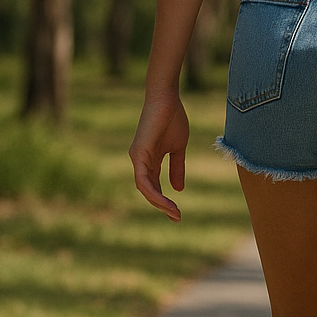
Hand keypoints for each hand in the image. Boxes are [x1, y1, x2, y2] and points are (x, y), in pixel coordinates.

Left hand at [129, 92, 189, 221]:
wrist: (167, 99)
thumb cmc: (172, 119)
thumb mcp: (178, 148)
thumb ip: (177, 167)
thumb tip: (178, 189)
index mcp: (149, 160)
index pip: (154, 186)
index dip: (165, 200)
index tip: (177, 213)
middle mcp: (140, 161)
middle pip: (148, 190)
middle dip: (162, 206)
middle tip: (177, 217)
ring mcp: (138, 158)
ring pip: (145, 188)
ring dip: (159, 203)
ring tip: (174, 212)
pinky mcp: (139, 154)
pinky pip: (143, 180)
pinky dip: (153, 192)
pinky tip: (165, 200)